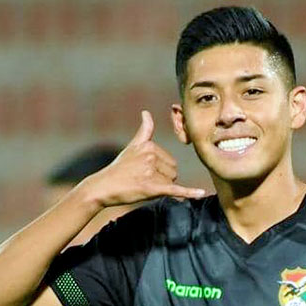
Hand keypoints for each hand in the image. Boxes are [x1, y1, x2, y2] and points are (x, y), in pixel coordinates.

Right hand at [80, 111, 205, 206]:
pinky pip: (176, 189)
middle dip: (162, 179)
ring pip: (171, 182)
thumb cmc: (120, 169)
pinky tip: (201, 193)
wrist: (104, 186)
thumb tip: (146, 112)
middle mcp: (151, 156)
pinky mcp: (152, 187)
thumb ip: (144, 131)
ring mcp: (151, 172)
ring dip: (160, 188)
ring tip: (142, 185)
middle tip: (142, 180)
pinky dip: (189, 192)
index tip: (143, 171)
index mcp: (150, 146)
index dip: (160, 170)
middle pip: (173, 172)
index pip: (170, 161)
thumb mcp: (132, 147)